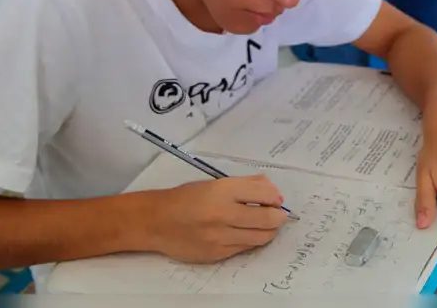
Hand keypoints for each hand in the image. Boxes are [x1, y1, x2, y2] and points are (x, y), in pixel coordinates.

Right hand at [145, 175, 288, 263]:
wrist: (157, 222)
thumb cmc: (186, 198)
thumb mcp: (214, 183)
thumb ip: (245, 184)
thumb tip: (272, 190)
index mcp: (223, 190)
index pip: (264, 193)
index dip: (275, 197)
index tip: (276, 199)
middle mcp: (223, 213)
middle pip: (268, 218)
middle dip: (279, 216)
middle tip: (278, 214)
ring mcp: (220, 236)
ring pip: (261, 237)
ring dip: (269, 230)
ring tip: (265, 225)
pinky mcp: (217, 254)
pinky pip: (245, 248)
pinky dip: (251, 240)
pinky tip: (245, 233)